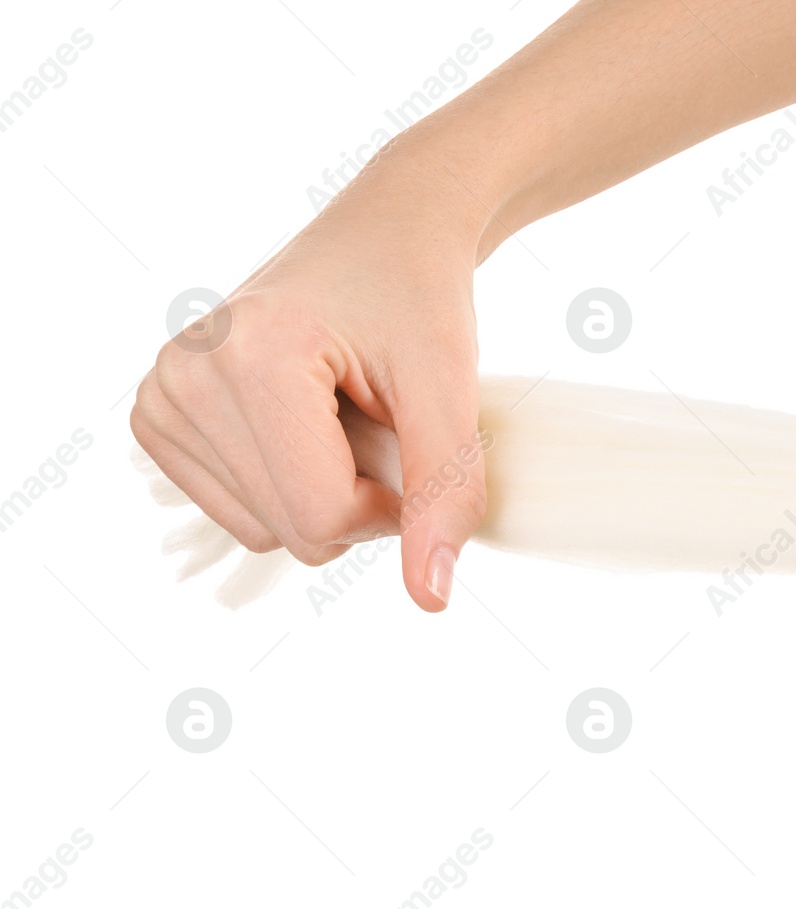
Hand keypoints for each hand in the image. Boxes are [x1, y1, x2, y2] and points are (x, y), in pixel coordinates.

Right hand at [130, 138, 488, 610]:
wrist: (387, 236)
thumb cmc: (418, 298)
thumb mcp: (449, 389)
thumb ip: (443, 492)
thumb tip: (430, 596)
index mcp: (247, 357)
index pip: (322, 514)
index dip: (391, 507)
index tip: (412, 442)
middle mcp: (182, 374)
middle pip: (290, 532)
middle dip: (357, 500)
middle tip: (377, 419)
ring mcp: (160, 395)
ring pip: (263, 532)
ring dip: (322, 495)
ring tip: (340, 414)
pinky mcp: (158, 416)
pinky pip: (238, 513)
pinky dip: (287, 488)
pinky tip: (305, 424)